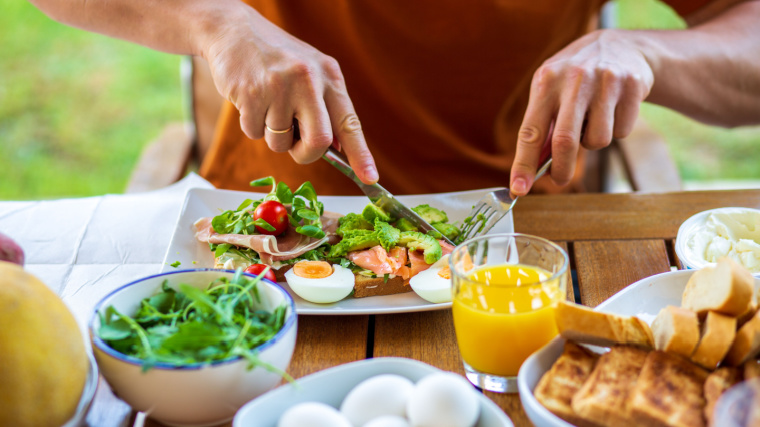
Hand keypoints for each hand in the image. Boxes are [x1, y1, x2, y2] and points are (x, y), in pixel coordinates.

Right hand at [202, 7, 378, 183]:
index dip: (361, 154)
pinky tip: (250, 99)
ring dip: (273, 135)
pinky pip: (254, 133)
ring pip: (281, 143)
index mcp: (329, 75)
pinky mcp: (251, 93)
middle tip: (296, 145)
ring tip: (267, 105)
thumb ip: (325, 107)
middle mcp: (309, 80)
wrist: (234, 30)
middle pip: (318, 142)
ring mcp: (279, 87)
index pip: (350, 123)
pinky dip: (251, 125)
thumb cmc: (276, 58)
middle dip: (306, 154)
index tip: (370, 179)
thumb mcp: (310, 72)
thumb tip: (337, 149)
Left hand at [510, 29, 653, 194]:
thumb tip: (533, 171)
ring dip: (592, 142)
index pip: (530, 131)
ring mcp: (605, 81)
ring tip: (593, 120)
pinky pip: (621, 132)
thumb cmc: (575, 79)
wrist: (620, 46)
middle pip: (564, 141)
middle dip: (561, 170)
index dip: (523, 164)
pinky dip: (615, 130)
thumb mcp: (551, 90)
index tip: (518, 189)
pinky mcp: (632, 86)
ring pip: (597, 140)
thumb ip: (542, 126)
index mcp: (546, 81)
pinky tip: (613, 109)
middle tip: (559, 180)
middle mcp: (574, 79)